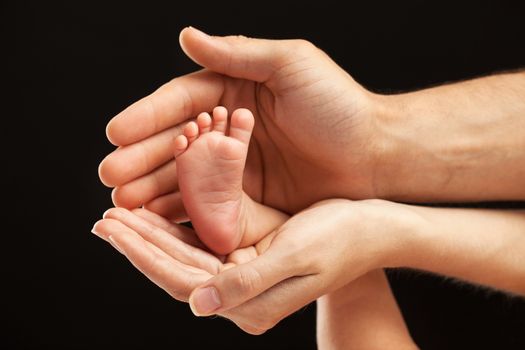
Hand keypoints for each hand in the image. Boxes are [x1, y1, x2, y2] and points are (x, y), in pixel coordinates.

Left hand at [92, 199, 415, 333]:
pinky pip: (203, 248)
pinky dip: (177, 230)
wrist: (371, 232)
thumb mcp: (295, 255)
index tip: (111, 226)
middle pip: (176, 272)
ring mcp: (243, 280)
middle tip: (104, 220)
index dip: (143, 253)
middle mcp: (241, 298)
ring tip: (120, 217)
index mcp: (249, 302)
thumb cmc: (340, 238)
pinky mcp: (248, 260)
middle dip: (139, 245)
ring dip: (152, 238)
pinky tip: (159, 214)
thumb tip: (196, 304)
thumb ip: (245, 283)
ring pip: (185, 259)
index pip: (181, 281)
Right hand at [99, 27, 382, 216]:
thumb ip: (237, 54)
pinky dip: (181, 209)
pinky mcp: (248, 196)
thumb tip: (185, 33)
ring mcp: (236, 164)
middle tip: (109, 175)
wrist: (375, 155)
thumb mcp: (290, 65)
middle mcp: (229, 127)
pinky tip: (155, 217)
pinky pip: (207, 201)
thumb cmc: (338, 104)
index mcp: (234, 90)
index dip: (147, 117)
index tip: (114, 133)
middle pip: (175, 142)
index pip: (181, 102)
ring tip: (123, 201)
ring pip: (185, 174)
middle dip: (140, 158)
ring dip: (152, 187)